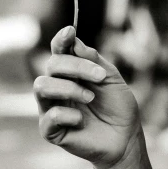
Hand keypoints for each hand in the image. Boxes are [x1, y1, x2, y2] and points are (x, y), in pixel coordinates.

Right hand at [33, 26, 142, 168]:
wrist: (126, 137)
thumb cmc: (118, 105)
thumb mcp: (110, 78)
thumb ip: (93, 59)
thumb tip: (74, 41)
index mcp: (71, 71)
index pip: (59, 50)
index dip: (61, 39)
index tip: (70, 31)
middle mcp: (57, 86)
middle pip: (51, 65)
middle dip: (76, 66)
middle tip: (100, 76)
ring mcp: (51, 107)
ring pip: (41, 86)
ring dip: (68, 88)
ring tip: (90, 97)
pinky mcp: (51, 130)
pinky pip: (49, 116)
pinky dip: (67, 114)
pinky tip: (81, 120)